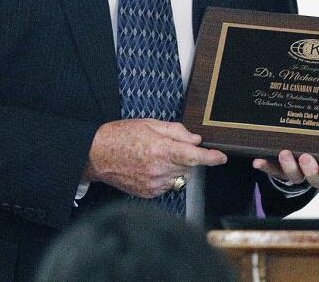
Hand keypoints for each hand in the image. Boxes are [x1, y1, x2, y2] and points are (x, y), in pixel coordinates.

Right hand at [85, 119, 227, 198]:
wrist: (96, 154)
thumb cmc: (120, 136)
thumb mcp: (150, 124)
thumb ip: (176, 132)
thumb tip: (195, 140)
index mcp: (161, 150)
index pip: (194, 156)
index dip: (211, 158)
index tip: (221, 158)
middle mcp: (159, 169)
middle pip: (189, 167)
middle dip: (188, 158)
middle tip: (171, 148)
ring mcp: (153, 184)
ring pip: (179, 178)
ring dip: (177, 168)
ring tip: (157, 158)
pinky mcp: (148, 193)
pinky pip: (167, 186)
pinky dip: (166, 178)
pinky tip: (150, 168)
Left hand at [252, 149, 318, 189]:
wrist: (296, 150)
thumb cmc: (312, 137)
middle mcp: (312, 171)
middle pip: (314, 178)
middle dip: (309, 169)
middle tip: (305, 157)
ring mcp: (295, 173)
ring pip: (295, 177)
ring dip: (289, 166)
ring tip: (283, 153)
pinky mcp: (279, 171)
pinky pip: (272, 171)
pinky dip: (266, 166)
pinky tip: (258, 161)